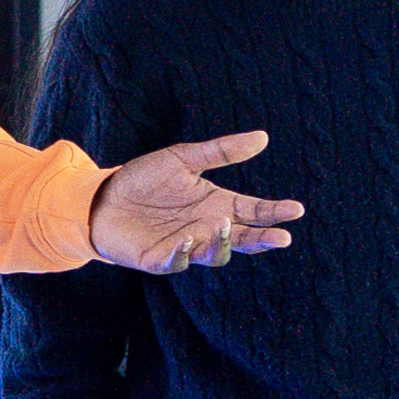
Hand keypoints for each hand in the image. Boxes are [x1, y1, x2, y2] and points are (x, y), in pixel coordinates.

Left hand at [88, 129, 299, 274]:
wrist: (102, 198)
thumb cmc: (144, 179)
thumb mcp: (183, 158)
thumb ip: (221, 151)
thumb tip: (262, 137)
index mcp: (217, 205)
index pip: (254, 211)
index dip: (275, 212)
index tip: (296, 209)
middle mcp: (207, 229)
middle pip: (244, 238)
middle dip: (264, 239)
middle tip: (282, 237)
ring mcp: (186, 247)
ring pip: (216, 254)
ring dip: (222, 243)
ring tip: (223, 224)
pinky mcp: (160, 259)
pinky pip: (177, 260)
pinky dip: (183, 252)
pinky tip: (186, 240)